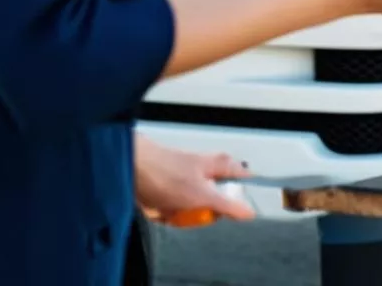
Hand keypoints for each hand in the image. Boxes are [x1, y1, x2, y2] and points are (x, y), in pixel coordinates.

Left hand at [134, 135, 253, 224]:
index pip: (244, 180)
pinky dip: (174, 216)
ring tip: (179, 212)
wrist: (133, 172)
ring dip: (189, 215)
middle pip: (220, 200)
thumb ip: (229, 205)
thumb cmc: (167, 173)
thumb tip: (248, 212)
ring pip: (199, 208)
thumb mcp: (203, 195)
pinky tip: (168, 213)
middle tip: (201, 213)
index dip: (244, 197)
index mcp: (220, 165)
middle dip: (208, 212)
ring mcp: (190, 182)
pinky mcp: (174, 193)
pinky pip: (181, 212)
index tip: (241, 211)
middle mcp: (207, 171)